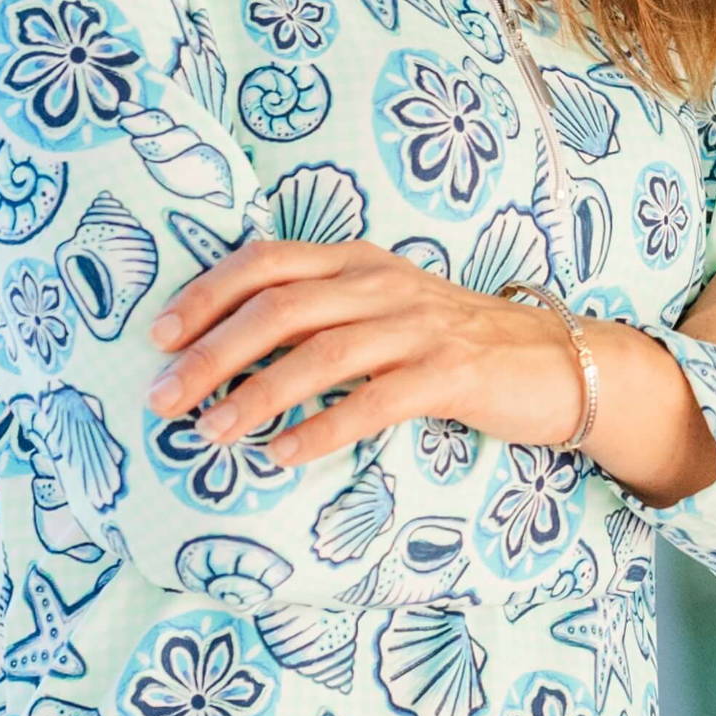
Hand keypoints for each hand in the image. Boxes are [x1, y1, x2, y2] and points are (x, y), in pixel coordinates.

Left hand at [144, 239, 589, 468]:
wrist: (558, 362)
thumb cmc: (454, 343)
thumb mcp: (383, 309)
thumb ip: (319, 314)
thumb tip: (227, 348)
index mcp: (358, 261)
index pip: (266, 262)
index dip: (206, 295)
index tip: (158, 337)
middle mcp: (382, 284)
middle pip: (280, 308)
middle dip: (211, 353)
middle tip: (162, 397)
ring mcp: (418, 327)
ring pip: (320, 354)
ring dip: (256, 394)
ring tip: (210, 432)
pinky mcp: (451, 374)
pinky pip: (374, 402)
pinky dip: (322, 429)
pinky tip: (282, 455)